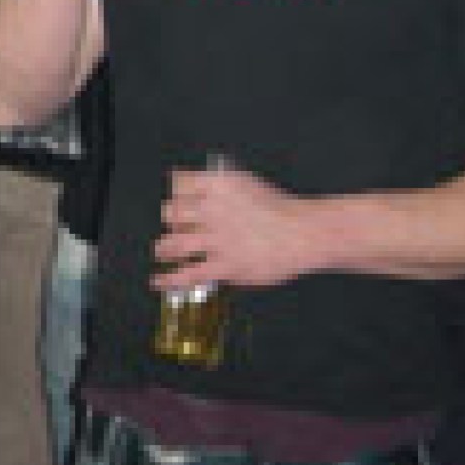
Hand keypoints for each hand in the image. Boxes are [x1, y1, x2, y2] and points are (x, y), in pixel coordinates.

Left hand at [151, 159, 322, 291]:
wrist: (305, 233)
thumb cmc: (278, 209)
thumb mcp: (243, 183)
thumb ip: (214, 185)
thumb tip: (183, 184)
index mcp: (217, 184)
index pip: (179, 184)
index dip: (174, 195)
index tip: (175, 203)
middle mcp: (213, 208)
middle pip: (171, 213)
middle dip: (169, 221)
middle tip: (173, 228)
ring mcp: (218, 238)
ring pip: (175, 244)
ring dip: (164, 249)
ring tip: (161, 251)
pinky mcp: (225, 265)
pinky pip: (189, 274)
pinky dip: (170, 279)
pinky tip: (159, 281)